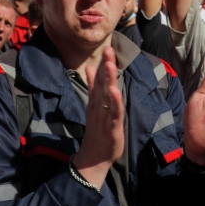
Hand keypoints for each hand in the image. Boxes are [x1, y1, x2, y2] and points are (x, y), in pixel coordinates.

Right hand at [73, 47, 124, 187]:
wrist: (94, 157)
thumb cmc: (96, 130)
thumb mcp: (94, 105)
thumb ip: (92, 86)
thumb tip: (89, 67)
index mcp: (96, 101)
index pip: (99, 80)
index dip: (103, 65)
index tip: (107, 48)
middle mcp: (98, 106)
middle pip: (102, 84)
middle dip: (105, 67)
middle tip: (108, 50)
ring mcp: (103, 116)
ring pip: (106, 96)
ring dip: (108, 80)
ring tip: (109, 65)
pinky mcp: (111, 127)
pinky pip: (113, 113)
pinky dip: (114, 103)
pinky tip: (115, 92)